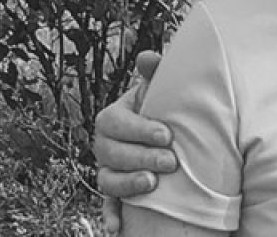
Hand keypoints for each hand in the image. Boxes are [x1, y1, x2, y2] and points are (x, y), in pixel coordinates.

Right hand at [97, 51, 177, 233]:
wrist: (170, 138)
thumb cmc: (165, 111)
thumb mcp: (161, 92)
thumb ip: (156, 74)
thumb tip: (148, 57)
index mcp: (114, 117)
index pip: (114, 122)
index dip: (139, 129)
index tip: (167, 135)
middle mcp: (106, 145)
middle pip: (110, 153)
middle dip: (140, 157)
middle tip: (170, 162)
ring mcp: (108, 170)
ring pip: (106, 179)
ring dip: (128, 183)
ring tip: (153, 185)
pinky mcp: (116, 193)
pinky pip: (108, 206)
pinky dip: (112, 215)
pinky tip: (118, 226)